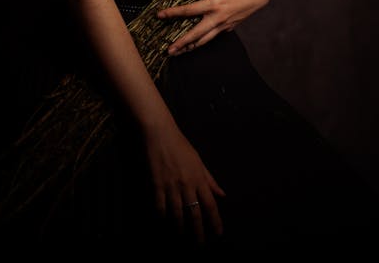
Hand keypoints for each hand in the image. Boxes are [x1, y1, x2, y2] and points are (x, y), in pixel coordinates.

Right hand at [144, 122, 225, 244]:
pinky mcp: (156, 185)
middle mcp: (187, 184)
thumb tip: (222, 195)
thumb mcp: (199, 161)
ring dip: (180, 229)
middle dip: (198, 232)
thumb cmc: (180, 145)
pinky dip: (162, 218)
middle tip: (200, 246)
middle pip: (195, 214)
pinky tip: (163, 225)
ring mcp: (171, 186)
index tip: (218, 234)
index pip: (210, 204)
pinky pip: (160, 207)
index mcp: (199, 178)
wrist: (159, 133)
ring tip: (182, 239)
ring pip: (177, 214)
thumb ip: (210, 179)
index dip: (215, 221)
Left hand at [157, 0, 273, 54]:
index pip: (188, 11)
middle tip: (168, 51)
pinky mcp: (229, 28)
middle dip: (181, 43)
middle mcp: (217, 18)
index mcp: (213, 4)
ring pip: (205, 40)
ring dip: (191, 47)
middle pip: (195, 34)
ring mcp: (224, 25)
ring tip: (179, 53)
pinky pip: (214, 37)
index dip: (172, 13)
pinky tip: (197, 44)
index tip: (159, 15)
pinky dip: (203, 42)